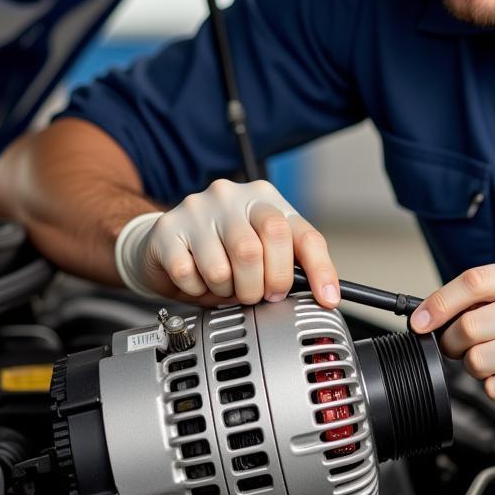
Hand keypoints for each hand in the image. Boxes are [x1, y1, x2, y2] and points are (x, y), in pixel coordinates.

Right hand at [114, 179, 339, 308]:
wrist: (169, 238)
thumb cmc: (222, 245)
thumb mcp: (263, 247)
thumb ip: (289, 262)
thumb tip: (323, 293)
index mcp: (265, 199)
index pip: (301, 235)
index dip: (319, 270)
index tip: (326, 298)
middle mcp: (232, 197)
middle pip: (257, 250)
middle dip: (262, 286)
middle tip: (258, 295)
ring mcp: (198, 209)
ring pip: (223, 269)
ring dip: (227, 291)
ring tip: (224, 285)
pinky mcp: (169, 229)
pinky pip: (189, 275)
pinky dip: (197, 291)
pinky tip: (198, 280)